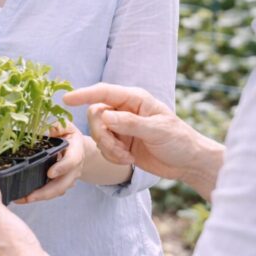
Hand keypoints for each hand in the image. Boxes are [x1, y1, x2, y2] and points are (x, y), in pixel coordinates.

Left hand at [15, 121, 83, 203]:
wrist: (78, 148)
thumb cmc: (69, 135)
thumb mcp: (66, 126)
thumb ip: (59, 126)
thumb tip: (48, 130)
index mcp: (76, 152)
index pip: (72, 161)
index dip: (62, 168)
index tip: (50, 173)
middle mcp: (74, 169)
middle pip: (62, 184)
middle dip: (46, 192)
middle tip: (29, 196)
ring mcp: (68, 179)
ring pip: (56, 192)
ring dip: (39, 197)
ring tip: (21, 198)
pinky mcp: (60, 184)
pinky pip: (50, 193)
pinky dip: (38, 196)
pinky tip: (23, 197)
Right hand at [64, 83, 207, 181]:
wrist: (188, 162)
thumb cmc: (179, 141)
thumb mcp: (157, 130)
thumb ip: (130, 123)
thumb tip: (106, 117)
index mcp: (134, 99)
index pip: (104, 92)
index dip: (84, 94)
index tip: (67, 99)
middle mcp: (125, 110)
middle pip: (95, 114)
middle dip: (103, 135)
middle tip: (119, 149)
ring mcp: (121, 126)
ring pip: (98, 132)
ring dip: (108, 148)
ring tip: (127, 157)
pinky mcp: (120, 142)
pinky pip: (103, 147)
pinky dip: (111, 156)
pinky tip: (128, 160)